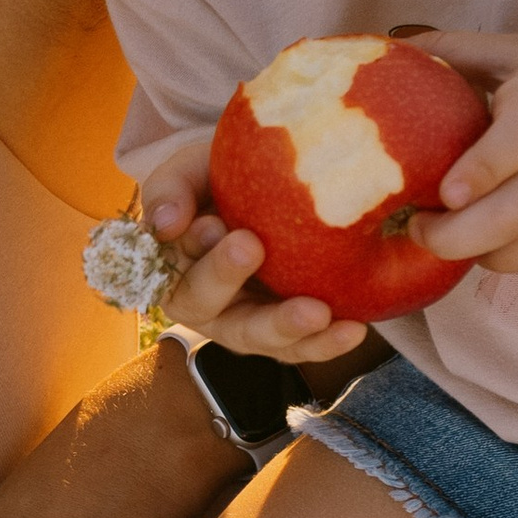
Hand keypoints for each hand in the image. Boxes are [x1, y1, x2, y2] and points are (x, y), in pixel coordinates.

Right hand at [140, 159, 374, 370]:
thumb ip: (170, 188)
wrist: (269, 189)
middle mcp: (203, 303)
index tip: (213, 224)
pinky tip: (352, 329)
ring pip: (257, 337)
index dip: (187, 250)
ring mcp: (245, 322)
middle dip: (225, 278)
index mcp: (171, 267)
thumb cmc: (221, 180)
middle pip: (205, 306)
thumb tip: (165, 223)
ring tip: (316, 313)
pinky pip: (302, 347)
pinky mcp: (285, 335)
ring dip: (284, 327)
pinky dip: (326, 343)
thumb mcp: (190, 170)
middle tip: (250, 246)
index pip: (171, 265)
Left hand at [410, 26, 517, 273]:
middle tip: (419, 226)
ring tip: (459, 225)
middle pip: (508, 223)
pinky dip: (513, 253)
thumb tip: (386, 45)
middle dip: (450, 239)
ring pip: (515, 257)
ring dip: (476, 250)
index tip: (446, 192)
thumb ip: (456, 51)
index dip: (481, 172)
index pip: (516, 145)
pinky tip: (505, 227)